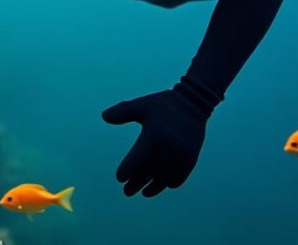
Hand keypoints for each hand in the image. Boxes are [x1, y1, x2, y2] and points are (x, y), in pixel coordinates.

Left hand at [101, 76, 218, 196]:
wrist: (193, 104)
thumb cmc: (162, 104)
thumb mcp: (142, 105)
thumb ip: (122, 111)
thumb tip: (104, 116)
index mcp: (152, 137)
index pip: (134, 163)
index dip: (125, 173)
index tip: (120, 178)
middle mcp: (167, 149)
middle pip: (147, 174)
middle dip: (135, 185)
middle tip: (127, 192)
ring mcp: (180, 157)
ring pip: (163, 180)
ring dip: (153, 188)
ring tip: (144, 193)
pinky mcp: (190, 161)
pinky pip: (178, 178)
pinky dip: (169, 183)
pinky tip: (163, 184)